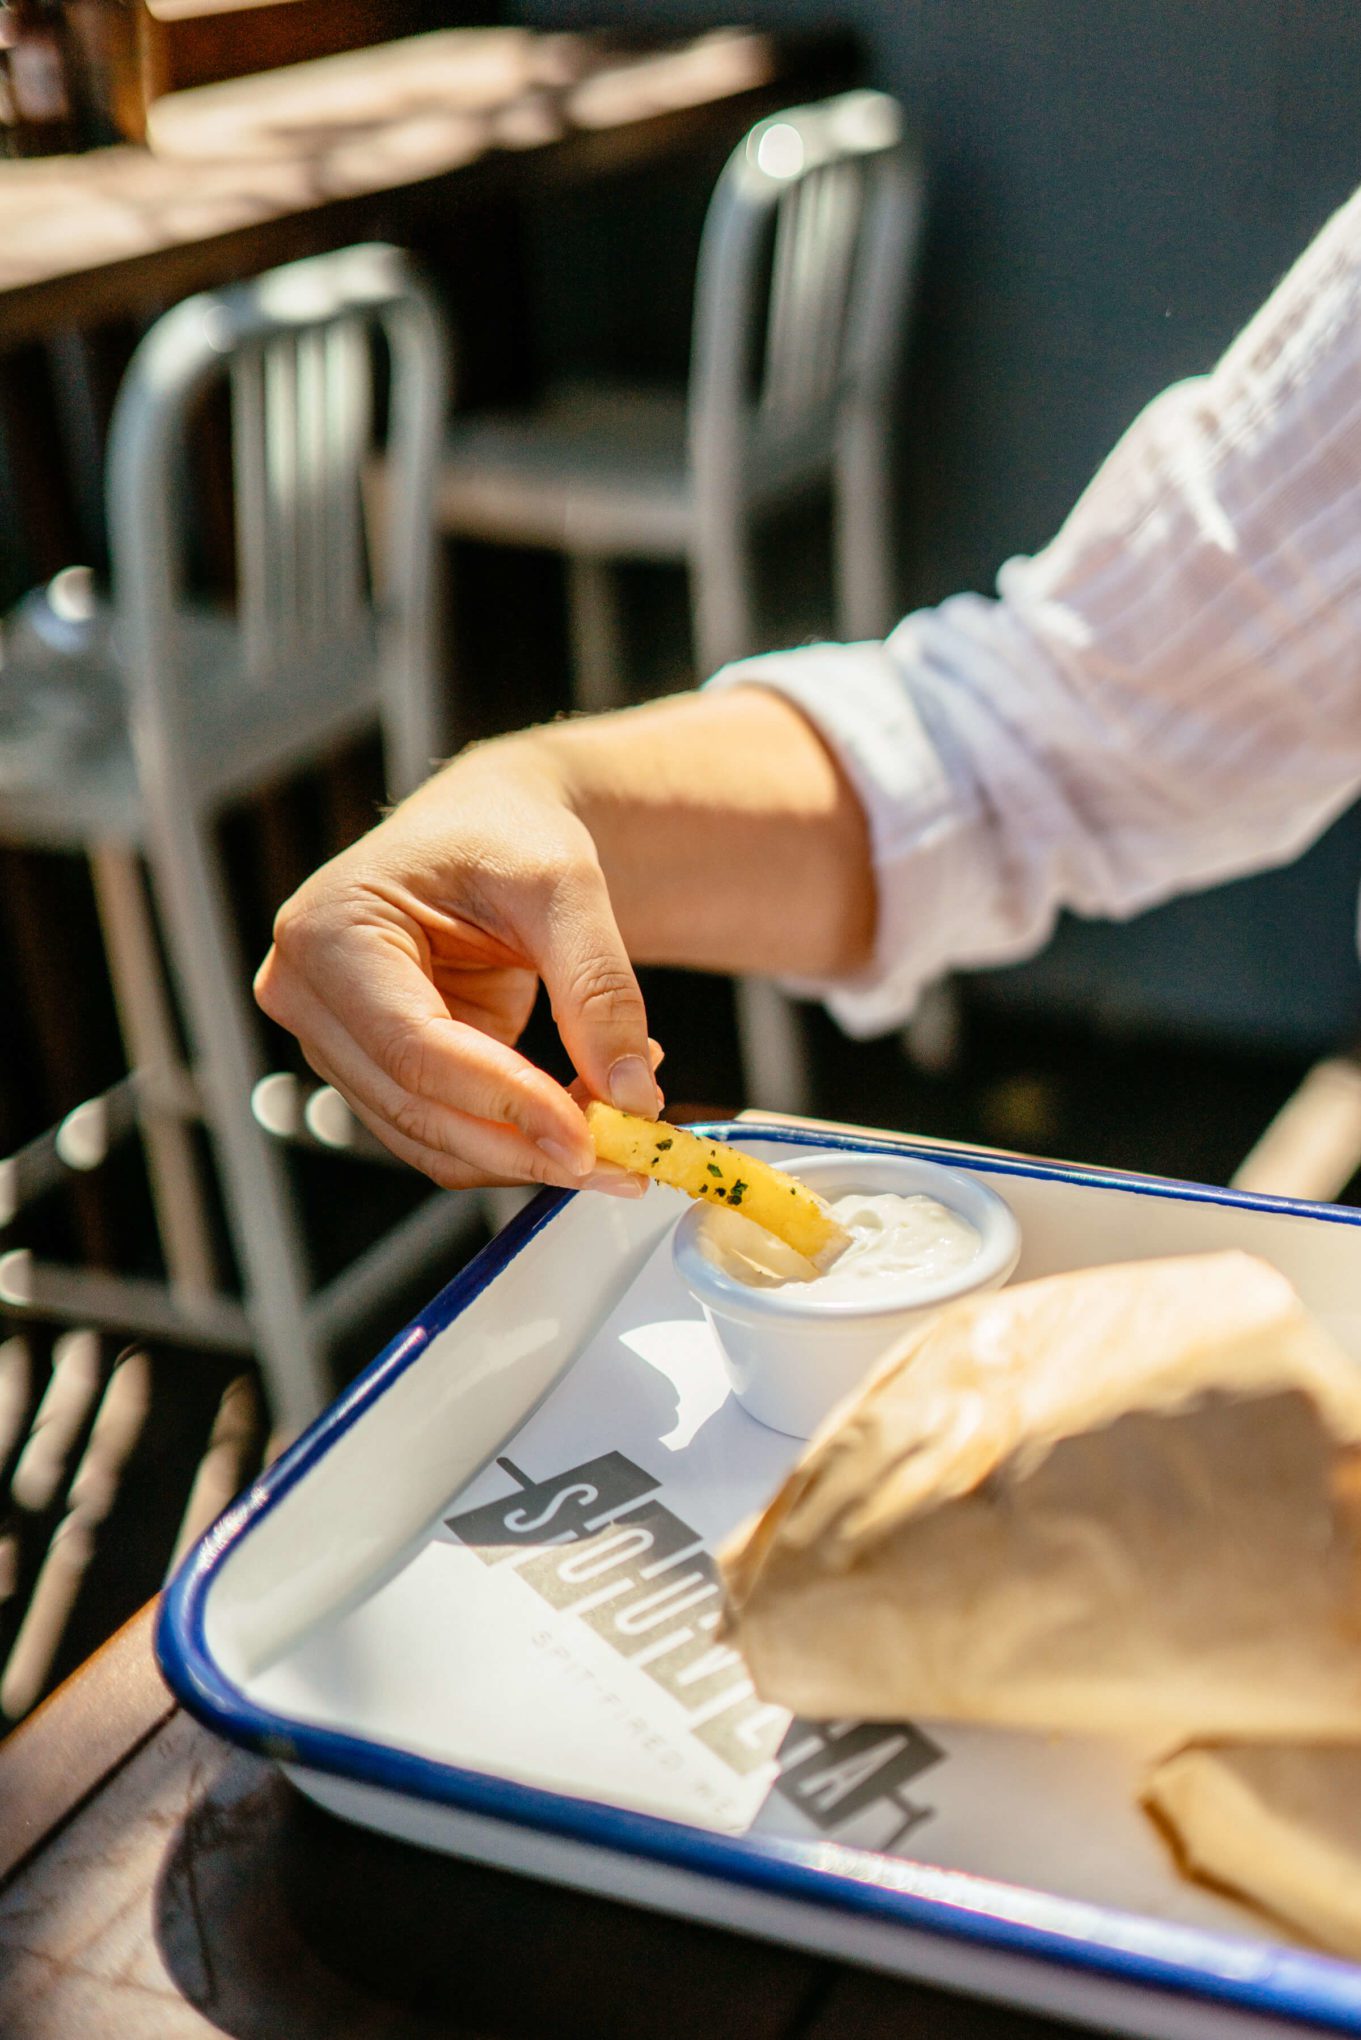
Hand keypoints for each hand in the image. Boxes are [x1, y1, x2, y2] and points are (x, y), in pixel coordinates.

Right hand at [254, 736, 662, 1193]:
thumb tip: (632, 1096)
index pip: (413, 1046)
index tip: (588, 1138)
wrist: (490, 828)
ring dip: (527, 1149)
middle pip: (415, 1106)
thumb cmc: (507, 833)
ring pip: (430, 1136)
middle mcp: (309, 993)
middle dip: (524, 1144)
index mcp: (329, 929)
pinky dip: (518, 1136)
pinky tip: (584, 1105)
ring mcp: (335, 1040)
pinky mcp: (375, 1070)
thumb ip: (598, 988)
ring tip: (621, 1122)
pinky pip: (445, 1132)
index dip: (503, 1102)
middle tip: (625, 1158)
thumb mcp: (565, 886)